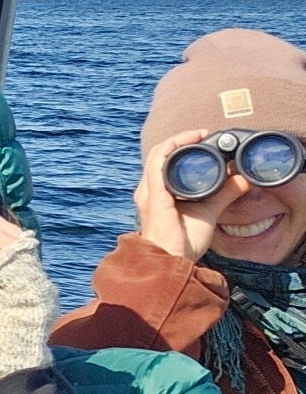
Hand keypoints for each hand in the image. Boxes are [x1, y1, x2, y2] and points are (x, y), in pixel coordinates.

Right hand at [134, 128, 248, 260]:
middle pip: (159, 154)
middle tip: (203, 134)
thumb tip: (243, 179)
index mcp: (158, 193)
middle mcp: (149, 190)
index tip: (204, 139)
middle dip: (180, 140)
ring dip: (177, 140)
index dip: (181, 146)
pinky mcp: (154, 195)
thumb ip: (225, 194)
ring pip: (157, 155)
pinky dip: (171, 149)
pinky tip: (186, 143)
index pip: (164, 162)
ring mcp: (149, 192)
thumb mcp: (209, 211)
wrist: (172, 260)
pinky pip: (157, 164)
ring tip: (197, 134)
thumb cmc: (183, 241)